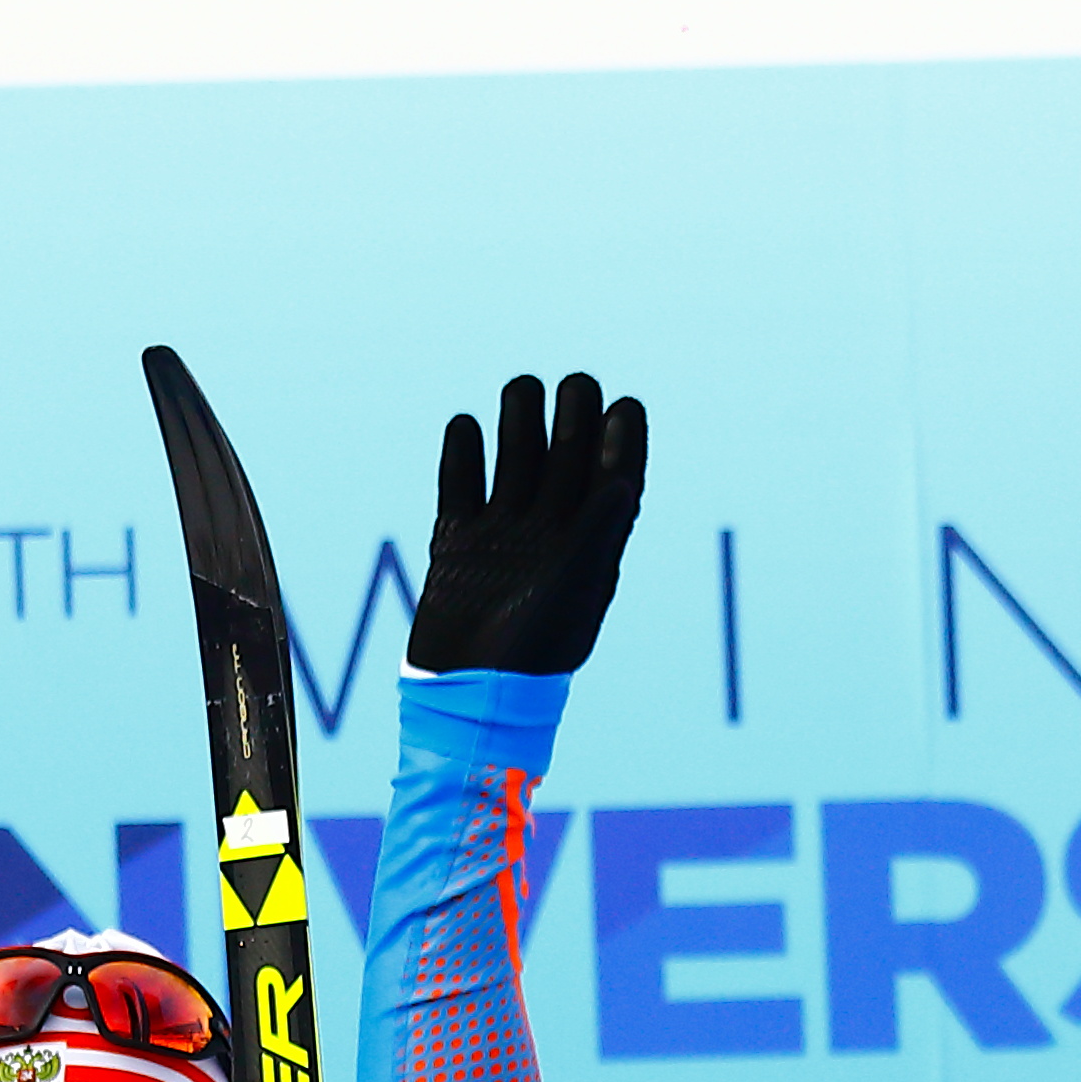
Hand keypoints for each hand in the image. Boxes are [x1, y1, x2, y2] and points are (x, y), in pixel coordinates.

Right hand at [405, 373, 649, 677]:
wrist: (469, 693)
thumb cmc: (536, 650)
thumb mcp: (577, 591)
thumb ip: (598, 533)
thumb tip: (624, 481)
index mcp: (592, 540)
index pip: (616, 472)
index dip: (624, 436)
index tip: (624, 406)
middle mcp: (552, 527)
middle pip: (567, 451)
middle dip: (573, 415)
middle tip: (575, 389)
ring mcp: (503, 529)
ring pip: (515, 453)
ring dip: (520, 418)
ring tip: (522, 393)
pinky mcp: (456, 537)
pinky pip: (459, 480)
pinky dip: (461, 450)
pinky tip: (466, 428)